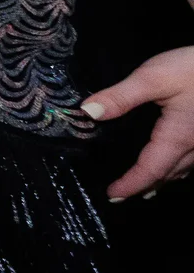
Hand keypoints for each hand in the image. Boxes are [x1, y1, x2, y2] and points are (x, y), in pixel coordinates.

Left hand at [86, 47, 193, 198]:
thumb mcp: (153, 77)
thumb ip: (121, 96)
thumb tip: (88, 112)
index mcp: (178, 137)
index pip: (150, 170)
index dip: (130, 184)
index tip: (112, 195)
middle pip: (168, 174)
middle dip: (144, 186)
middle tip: (122, 196)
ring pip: (184, 169)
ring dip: (163, 179)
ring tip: (146, 187)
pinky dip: (179, 167)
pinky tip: (174, 163)